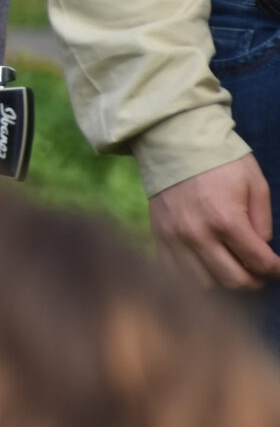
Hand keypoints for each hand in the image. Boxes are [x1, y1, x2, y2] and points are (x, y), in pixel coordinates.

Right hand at [149, 154, 279, 289]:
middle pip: (233, 281)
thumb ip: (263, 221)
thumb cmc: (220, 161)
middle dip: (255, 281)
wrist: (173, 142)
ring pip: (204, 284)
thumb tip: (262, 249)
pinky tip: (207, 268)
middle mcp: (198, 234)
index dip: (277, 270)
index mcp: (226, 219)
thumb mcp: (255, 184)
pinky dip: (194, 278)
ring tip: (233, 270)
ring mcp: (174, 238)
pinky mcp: (158, 237)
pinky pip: (175, 274)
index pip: (259, 262)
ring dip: (224, 282)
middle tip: (259, 273)